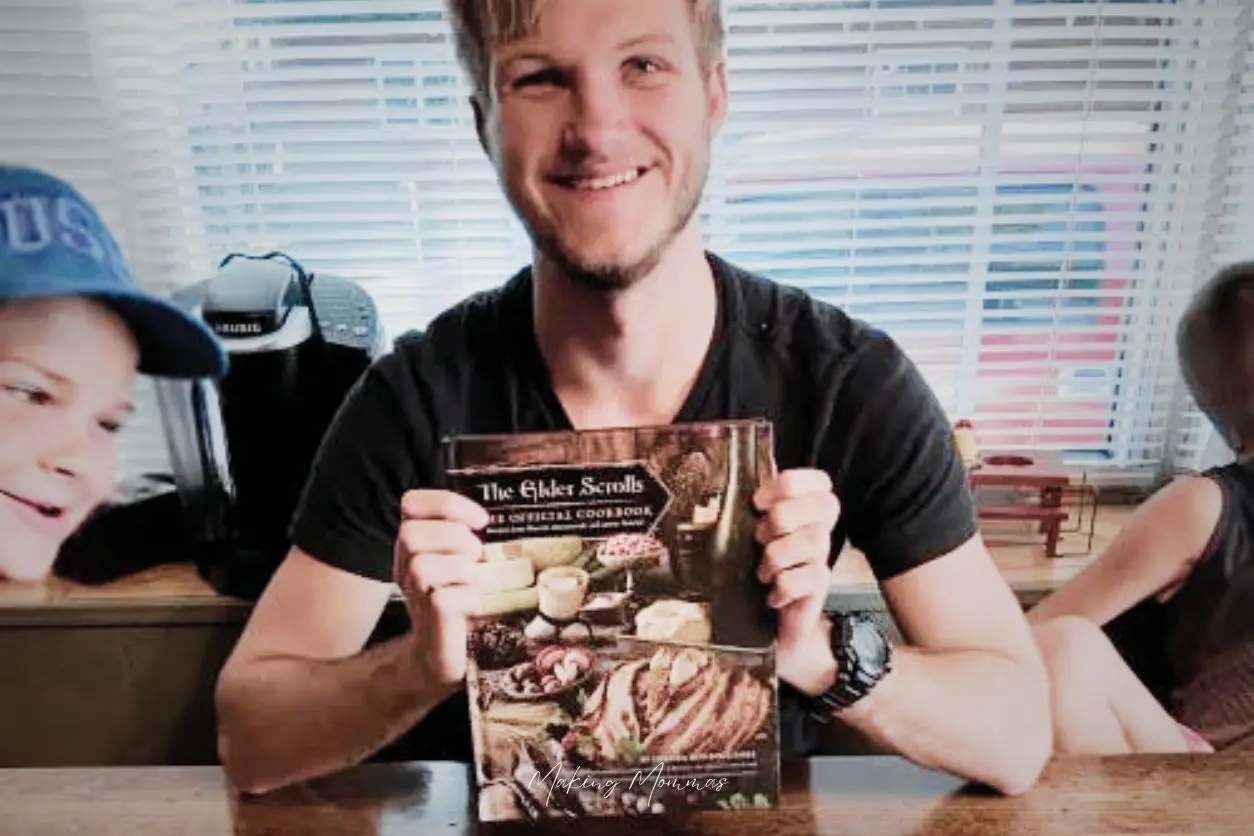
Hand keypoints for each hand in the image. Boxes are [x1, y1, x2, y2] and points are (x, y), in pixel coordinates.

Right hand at [392, 489, 488, 685]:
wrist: (445, 655)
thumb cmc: (459, 600)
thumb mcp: (460, 559)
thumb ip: (467, 534)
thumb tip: (505, 511)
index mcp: (415, 545)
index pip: (411, 504)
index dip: (445, 503)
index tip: (481, 520)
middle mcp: (407, 567)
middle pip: (410, 534)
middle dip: (452, 536)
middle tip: (476, 554)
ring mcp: (417, 594)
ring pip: (422, 565)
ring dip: (459, 565)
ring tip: (475, 576)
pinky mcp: (434, 619)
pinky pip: (443, 597)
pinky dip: (468, 595)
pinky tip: (476, 601)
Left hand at [753, 469, 841, 694]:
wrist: (766, 631)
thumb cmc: (751, 579)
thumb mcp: (745, 539)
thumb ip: (747, 512)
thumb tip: (727, 481)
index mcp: (801, 513)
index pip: (819, 481)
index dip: (791, 483)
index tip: (759, 501)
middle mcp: (817, 533)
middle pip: (824, 505)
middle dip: (783, 518)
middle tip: (759, 538)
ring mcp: (820, 561)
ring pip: (813, 540)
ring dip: (778, 555)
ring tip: (762, 573)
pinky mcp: (818, 590)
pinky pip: (810, 576)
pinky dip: (784, 586)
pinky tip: (771, 596)